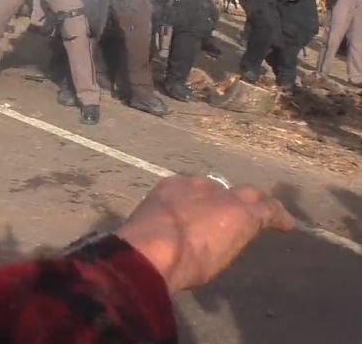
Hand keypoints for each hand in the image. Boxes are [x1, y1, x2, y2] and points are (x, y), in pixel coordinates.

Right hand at [116, 176, 294, 292]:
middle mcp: (197, 186)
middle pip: (222, 188)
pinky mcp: (242, 213)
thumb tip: (174, 243)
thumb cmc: (145, 248)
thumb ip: (167, 230)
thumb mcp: (150, 231)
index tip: (206, 217)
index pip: (193, 193)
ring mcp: (221, 197)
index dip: (203, 204)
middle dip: (232, 198)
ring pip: (247, 197)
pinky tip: (288, 224)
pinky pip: (267, 210)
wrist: (154, 246)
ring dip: (254, 208)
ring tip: (267, 215)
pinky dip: (278, 216)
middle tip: (239, 209)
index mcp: (171, 190)